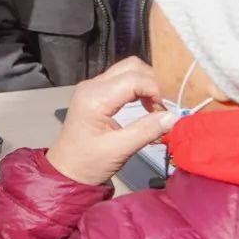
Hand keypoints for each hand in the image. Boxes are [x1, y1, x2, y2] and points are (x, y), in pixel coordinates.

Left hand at [47, 58, 177, 185]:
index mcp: (94, 98)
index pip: (134, 79)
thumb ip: (146, 130)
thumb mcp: (119, 150)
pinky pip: (122, 81)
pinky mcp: (96, 93)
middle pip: (131, 67)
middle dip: (153, 82)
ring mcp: (93, 88)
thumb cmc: (87, 163)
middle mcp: (92, 86)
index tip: (169, 108)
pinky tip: (147, 106)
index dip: (156, 89)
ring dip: (147, 85)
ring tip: (158, 108)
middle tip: (166, 106)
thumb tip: (172, 117)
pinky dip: (139, 89)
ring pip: (128, 71)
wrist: (66, 170)